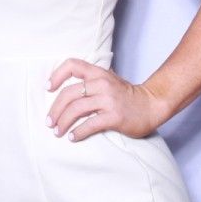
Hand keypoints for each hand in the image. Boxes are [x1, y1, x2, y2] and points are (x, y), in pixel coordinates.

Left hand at [45, 58, 166, 141]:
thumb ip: (90, 80)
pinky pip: (90, 124)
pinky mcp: (115, 116)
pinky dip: (78, 132)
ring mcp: (108, 100)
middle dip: (55, 109)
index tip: (48, 88)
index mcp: (98, 73)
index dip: (57, 75)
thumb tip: (64, 89)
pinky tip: (73, 137)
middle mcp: (101, 83)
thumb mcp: (108, 80)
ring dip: (63, 122)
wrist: (152, 105)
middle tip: (49, 122)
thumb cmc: (126, 95)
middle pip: (69, 93)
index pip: (72, 65)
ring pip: (76, 109)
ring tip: (57, 132)